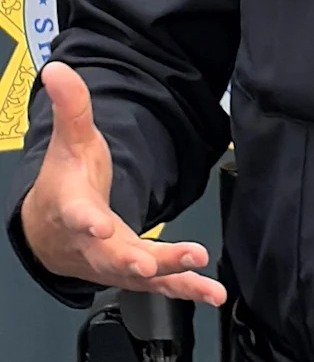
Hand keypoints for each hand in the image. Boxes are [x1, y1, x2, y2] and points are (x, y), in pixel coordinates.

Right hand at [19, 61, 225, 305]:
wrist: (53, 230)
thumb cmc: (66, 183)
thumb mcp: (71, 141)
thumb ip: (72, 106)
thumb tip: (58, 68)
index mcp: (73, 208)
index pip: (77, 215)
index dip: (88, 222)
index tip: (100, 227)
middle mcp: (92, 244)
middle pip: (111, 254)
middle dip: (131, 258)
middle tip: (150, 261)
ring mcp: (114, 262)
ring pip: (140, 273)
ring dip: (170, 275)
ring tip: (200, 275)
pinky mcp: (134, 272)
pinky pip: (161, 283)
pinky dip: (187, 288)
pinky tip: (213, 293)